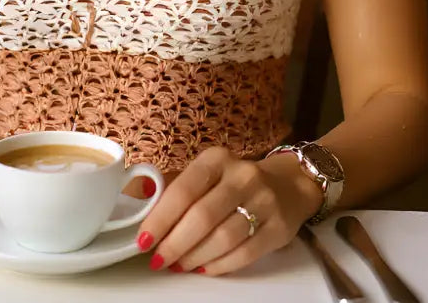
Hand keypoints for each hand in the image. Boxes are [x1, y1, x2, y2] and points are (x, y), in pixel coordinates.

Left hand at [135, 146, 319, 275]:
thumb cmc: (234, 182)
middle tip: (158, 260)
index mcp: (217, 159)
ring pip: (223, 237)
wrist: (288, 185)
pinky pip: (244, 253)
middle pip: (202, 216)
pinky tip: (204, 268)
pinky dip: (219, 265)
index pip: (184, 189)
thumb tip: (139, 203)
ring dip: (195, 256)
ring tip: (179, 265)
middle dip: (175, 243)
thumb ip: (176, 187)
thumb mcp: (207, 173)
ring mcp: (264, 201)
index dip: (161, 218)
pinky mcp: (279, 228)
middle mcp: (242, 176)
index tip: (144, 240)